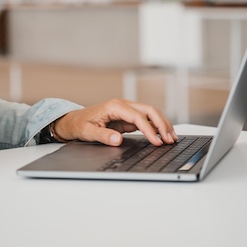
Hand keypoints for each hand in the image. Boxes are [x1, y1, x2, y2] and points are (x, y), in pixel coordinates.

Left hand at [51, 99, 177, 145]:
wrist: (75, 120)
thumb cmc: (80, 124)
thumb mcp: (87, 131)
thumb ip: (102, 135)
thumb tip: (117, 140)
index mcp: (115, 106)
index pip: (137, 116)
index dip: (149, 129)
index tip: (156, 141)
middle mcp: (124, 105)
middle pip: (149, 110)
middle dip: (161, 124)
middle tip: (169, 140)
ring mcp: (128, 110)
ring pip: (151, 113)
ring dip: (162, 124)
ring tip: (172, 138)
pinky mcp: (129, 117)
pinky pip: (147, 119)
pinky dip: (157, 126)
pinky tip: (164, 135)